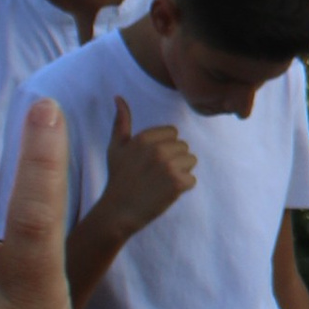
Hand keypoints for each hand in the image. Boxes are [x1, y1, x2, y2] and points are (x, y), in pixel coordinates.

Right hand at [101, 93, 194, 233]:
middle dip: (173, 160)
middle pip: (184, 147)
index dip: (164, 147)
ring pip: (191, 161)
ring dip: (180, 172)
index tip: (150, 160)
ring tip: (161, 182)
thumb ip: (121, 121)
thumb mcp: (116, 147)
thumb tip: (119, 97)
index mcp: (145, 138)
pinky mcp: (177, 183)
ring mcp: (169, 166)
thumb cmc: (118, 178)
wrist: (118, 211)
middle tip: (155, 174)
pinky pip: (192, 179)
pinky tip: (165, 192)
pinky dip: (182, 188)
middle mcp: (157, 149)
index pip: (173, 133)